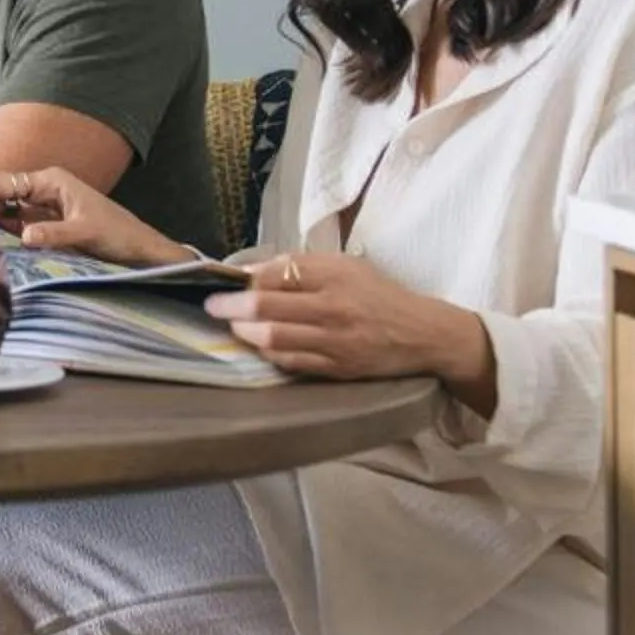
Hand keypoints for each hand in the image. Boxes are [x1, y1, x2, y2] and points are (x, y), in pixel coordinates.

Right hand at [0, 165, 192, 266]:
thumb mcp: (86, 235)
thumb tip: (22, 237)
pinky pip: (6, 208)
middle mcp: (42, 182)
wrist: (138, 244)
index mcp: (50, 180)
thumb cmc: (117, 235)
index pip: (1, 183)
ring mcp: (40, 195)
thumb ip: (54, 235)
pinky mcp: (41, 211)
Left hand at [205, 251, 495, 407]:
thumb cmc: (379, 295)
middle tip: (212, 305)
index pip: (278, 272)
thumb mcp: (346, 267)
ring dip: (244, 332)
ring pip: (273, 337)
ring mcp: (334, 341)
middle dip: (231, 306)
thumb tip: (252, 271)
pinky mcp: (336, 368)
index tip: (226, 280)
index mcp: (336, 275)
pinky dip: (267, 353)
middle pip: (267, 306)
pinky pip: (290, 362)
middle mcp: (334, 307)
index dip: (246, 277)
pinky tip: (258, 344)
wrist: (422, 334)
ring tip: (233, 325)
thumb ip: (301, 266)